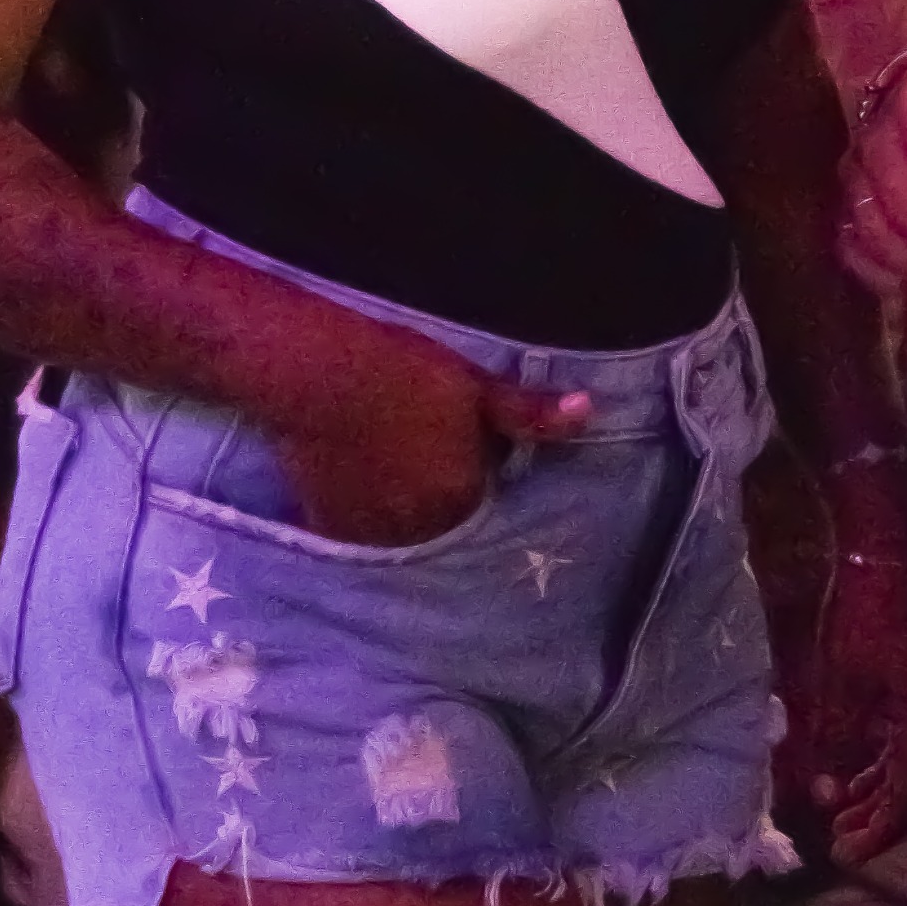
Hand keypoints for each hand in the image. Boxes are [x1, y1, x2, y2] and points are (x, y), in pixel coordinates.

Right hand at [264, 325, 590, 547]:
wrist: (318, 373)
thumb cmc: (404, 371)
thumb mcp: (477, 385)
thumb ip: (530, 412)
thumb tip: (588, 411)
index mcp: (463, 496)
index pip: (481, 499)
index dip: (471, 469)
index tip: (455, 443)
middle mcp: (421, 528)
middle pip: (439, 520)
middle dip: (436, 496)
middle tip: (414, 451)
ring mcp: (371, 534)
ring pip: (398, 530)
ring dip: (397, 511)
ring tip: (381, 466)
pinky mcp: (327, 527)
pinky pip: (354, 532)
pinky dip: (356, 515)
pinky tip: (349, 481)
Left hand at [781, 547, 906, 865]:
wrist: (884, 559)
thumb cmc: (862, 615)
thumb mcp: (842, 681)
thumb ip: (839, 738)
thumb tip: (828, 791)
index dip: (881, 830)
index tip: (848, 855)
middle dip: (881, 823)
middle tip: (840, 847)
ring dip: (878, 799)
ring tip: (839, 821)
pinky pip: (902, 748)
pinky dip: (879, 771)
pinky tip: (850, 782)